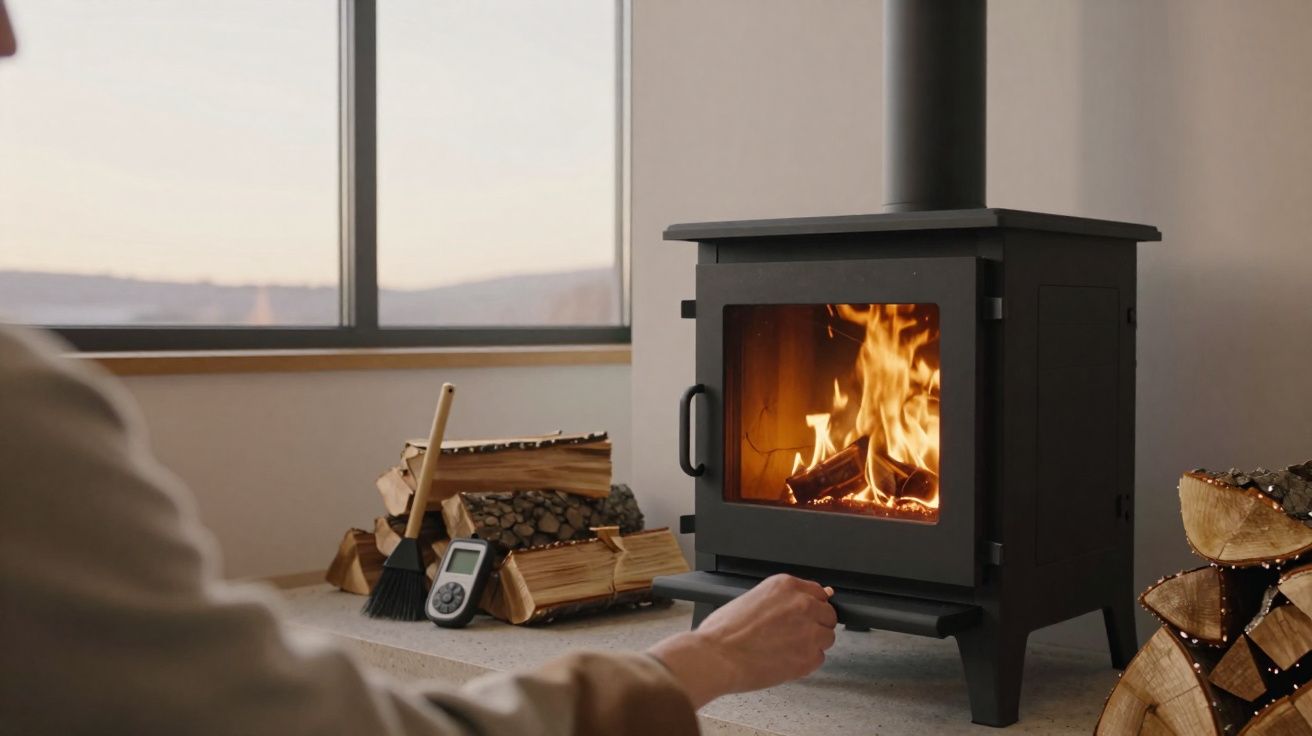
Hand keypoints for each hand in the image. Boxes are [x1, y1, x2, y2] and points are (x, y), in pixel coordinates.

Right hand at [648, 574, 837, 707]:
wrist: (717, 656)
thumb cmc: (724, 631)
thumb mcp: (752, 598)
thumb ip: (782, 599)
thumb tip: (804, 600)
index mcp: (786, 586)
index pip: (818, 592)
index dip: (811, 606)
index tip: (806, 614)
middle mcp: (802, 604)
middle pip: (827, 614)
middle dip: (815, 624)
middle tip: (793, 634)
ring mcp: (809, 631)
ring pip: (827, 637)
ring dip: (812, 644)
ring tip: (786, 649)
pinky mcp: (809, 657)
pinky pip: (818, 659)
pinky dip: (805, 663)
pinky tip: (784, 660)